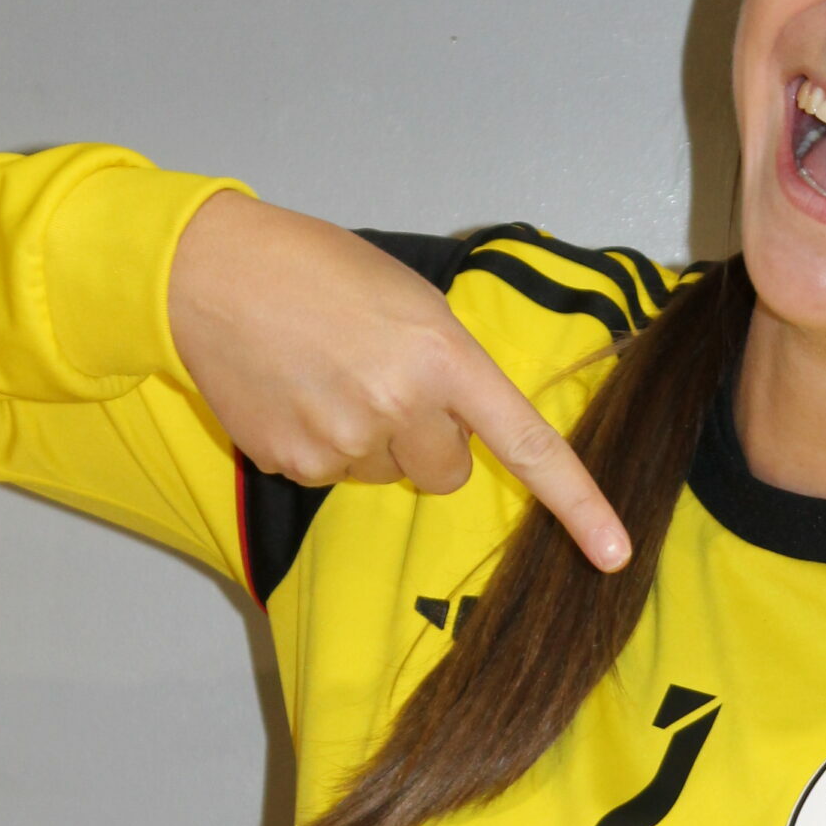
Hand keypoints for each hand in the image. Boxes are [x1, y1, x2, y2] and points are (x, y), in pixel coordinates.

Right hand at [169, 192, 629, 569]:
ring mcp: (342, 443)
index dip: (578, 503)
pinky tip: (297, 392)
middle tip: (387, 381)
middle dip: (432, 440)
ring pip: (389, 475)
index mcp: (443, 358)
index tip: (614, 555)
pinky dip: (324, 444)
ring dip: (374, 439)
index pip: (527, 445)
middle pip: (449, 471)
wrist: (211, 273)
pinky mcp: (294, 464)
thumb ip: (450, 368)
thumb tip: (460, 428)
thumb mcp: (412, 302)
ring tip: (332, 376)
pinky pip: (335, 476)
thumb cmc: (321, 270)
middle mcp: (399, 408)